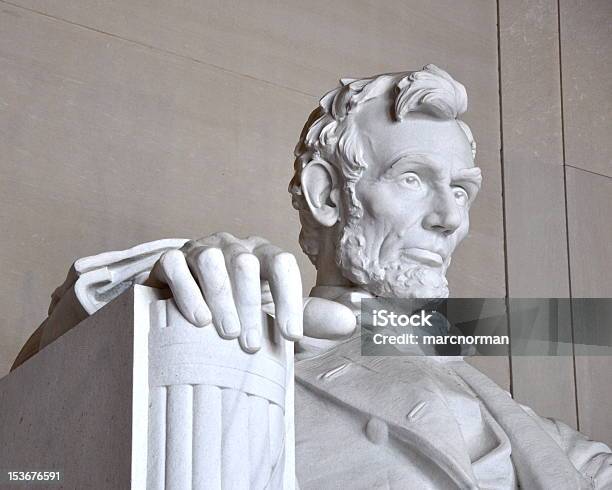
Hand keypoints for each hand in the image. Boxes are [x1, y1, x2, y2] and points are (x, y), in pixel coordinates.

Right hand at [145, 232, 354, 352]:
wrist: (189, 320)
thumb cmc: (242, 319)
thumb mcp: (278, 320)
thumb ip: (312, 320)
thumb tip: (351, 321)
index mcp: (264, 257)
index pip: (282, 264)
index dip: (289, 298)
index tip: (290, 336)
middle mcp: (233, 248)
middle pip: (246, 263)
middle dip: (252, 305)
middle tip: (252, 345)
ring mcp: (200, 251)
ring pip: (212, 260)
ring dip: (222, 298)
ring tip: (227, 334)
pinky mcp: (169, 261)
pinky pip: (176, 265)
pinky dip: (188, 292)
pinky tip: (197, 320)